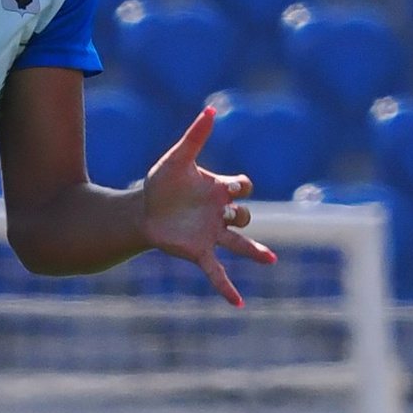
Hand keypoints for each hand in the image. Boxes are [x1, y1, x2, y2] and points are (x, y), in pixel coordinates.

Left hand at [139, 104, 276, 308]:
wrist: (141, 210)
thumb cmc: (161, 183)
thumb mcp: (177, 159)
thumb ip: (195, 137)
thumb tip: (210, 109)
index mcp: (219, 190)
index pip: (242, 187)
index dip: (240, 187)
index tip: (232, 187)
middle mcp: (220, 213)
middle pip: (245, 215)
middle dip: (242, 214)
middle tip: (231, 212)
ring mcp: (212, 234)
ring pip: (240, 243)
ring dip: (255, 252)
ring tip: (271, 260)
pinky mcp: (199, 251)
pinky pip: (216, 272)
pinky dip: (226, 287)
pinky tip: (238, 303)